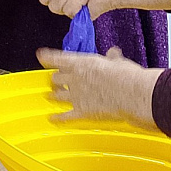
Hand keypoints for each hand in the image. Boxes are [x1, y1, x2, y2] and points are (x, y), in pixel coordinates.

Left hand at [34, 45, 159, 127]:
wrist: (130, 94)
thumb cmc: (126, 77)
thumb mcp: (118, 62)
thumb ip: (112, 58)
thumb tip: (113, 53)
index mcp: (82, 63)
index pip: (59, 58)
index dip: (47, 57)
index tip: (40, 55)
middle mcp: (76, 78)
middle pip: (56, 78)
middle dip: (54, 80)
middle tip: (54, 80)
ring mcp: (77, 95)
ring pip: (58, 96)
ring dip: (53, 96)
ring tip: (50, 96)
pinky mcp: (82, 111)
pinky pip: (66, 116)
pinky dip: (58, 118)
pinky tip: (52, 118)